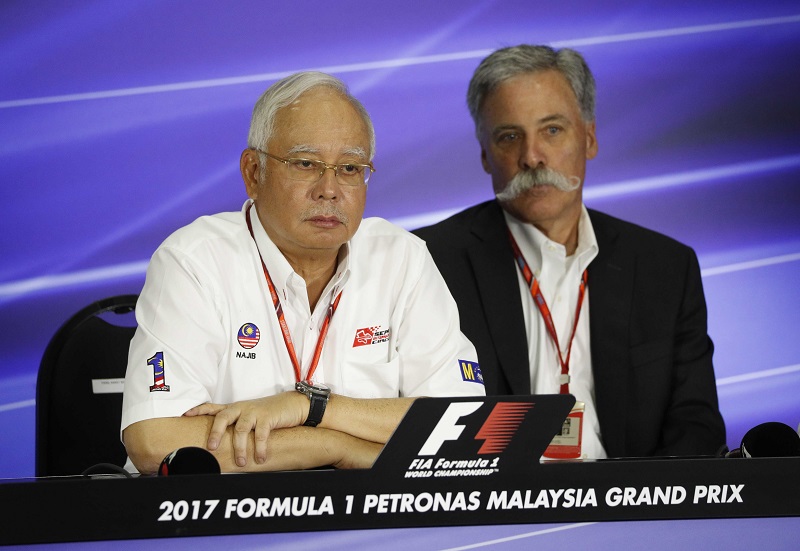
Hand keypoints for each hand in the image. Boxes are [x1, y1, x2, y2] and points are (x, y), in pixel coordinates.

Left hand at [184, 391, 306, 466]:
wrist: (292, 404)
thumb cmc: (268, 413)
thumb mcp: (249, 415)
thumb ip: (236, 424)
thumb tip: (222, 444)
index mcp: (235, 408)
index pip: (213, 407)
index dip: (199, 410)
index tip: (185, 415)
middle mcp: (242, 408)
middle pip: (223, 417)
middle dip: (216, 433)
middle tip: (212, 448)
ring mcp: (254, 411)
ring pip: (241, 429)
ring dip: (240, 448)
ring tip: (241, 462)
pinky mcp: (268, 417)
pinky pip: (260, 434)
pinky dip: (259, 448)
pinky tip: (260, 458)